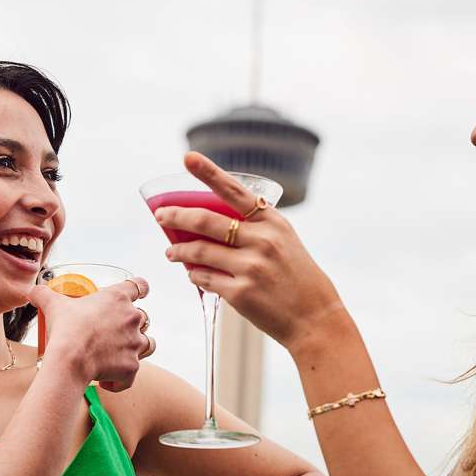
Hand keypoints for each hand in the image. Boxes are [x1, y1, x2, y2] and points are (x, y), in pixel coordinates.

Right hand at [28, 277, 154, 391]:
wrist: (70, 360)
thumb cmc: (65, 329)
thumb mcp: (53, 305)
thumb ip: (44, 294)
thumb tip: (32, 290)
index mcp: (118, 298)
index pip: (140, 286)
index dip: (140, 289)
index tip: (139, 293)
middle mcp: (133, 318)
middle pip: (144, 317)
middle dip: (131, 325)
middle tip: (111, 333)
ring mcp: (135, 343)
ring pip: (148, 343)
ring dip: (136, 348)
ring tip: (117, 354)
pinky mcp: (133, 366)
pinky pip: (131, 374)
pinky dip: (121, 379)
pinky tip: (105, 380)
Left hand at [158, 152, 343, 351]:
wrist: (315, 318)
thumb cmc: (297, 278)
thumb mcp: (284, 242)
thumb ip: (255, 228)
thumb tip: (211, 223)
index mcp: (272, 222)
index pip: (235, 191)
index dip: (209, 172)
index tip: (188, 157)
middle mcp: (262, 241)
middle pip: (206, 220)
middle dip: (176, 216)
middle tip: (161, 216)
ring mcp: (250, 267)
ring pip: (199, 251)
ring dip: (179, 251)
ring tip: (171, 252)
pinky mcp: (240, 293)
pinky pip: (204, 278)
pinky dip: (194, 274)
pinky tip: (192, 273)